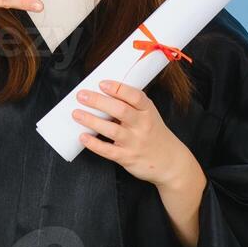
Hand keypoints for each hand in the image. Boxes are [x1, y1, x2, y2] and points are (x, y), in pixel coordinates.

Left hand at [72, 80, 199, 187]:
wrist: (170, 162)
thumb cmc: (154, 135)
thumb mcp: (149, 115)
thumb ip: (131, 106)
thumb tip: (103, 94)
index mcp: (148, 111)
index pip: (135, 96)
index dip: (118, 88)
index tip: (102, 83)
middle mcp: (142, 125)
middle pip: (120, 110)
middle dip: (99, 101)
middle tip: (82, 96)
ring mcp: (135, 142)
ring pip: (112, 130)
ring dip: (92, 121)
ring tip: (77, 114)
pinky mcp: (127, 157)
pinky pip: (108, 150)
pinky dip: (94, 144)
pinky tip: (83, 137)